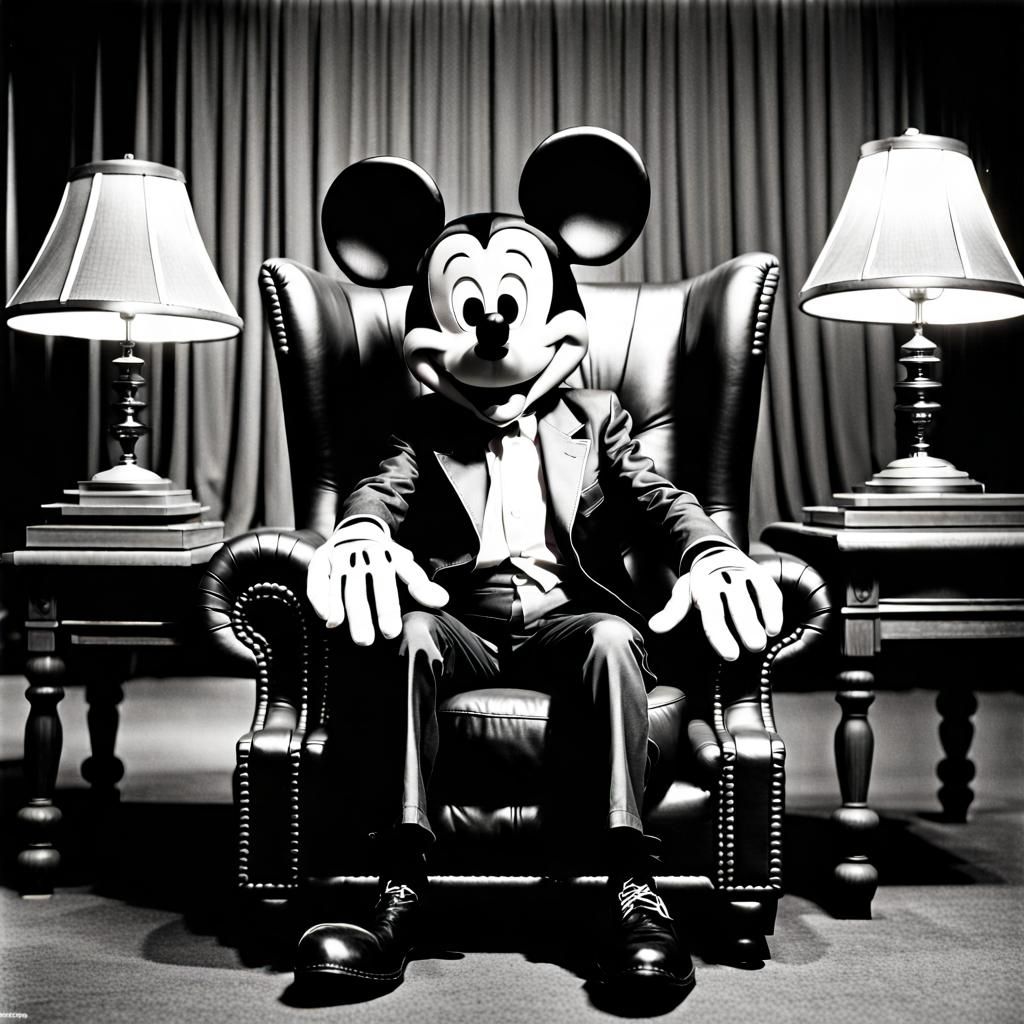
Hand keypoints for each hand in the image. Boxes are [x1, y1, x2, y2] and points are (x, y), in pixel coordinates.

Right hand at [306, 533, 447, 645]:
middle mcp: (360, 554)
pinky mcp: (321, 560)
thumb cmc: (385, 554)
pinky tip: (328, 619)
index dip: (388, 608)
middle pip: (360, 590)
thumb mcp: (404, 563)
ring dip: (342, 612)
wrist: (359, 526)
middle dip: (363, 616)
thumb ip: (420, 584)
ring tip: (348, 635)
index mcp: (383, 555)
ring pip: (340, 588)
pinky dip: (320, 599)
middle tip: (367, 641)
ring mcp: (339, 556)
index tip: (391, 633)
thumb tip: (442, 601)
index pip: (386, 584)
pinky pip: (317, 580)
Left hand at [648, 548, 783, 660]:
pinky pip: (768, 591)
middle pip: (736, 604)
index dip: (721, 635)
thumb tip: (655, 627)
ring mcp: (743, 575)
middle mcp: (724, 578)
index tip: (730, 655)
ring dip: (764, 616)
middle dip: (746, 626)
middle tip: (754, 647)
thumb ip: (672, 612)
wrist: (714, 553)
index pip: (712, 613)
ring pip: (754, 596)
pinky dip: (773, 608)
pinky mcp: (759, 574)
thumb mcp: (682, 594)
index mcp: (703, 586)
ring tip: (769, 638)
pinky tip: (775, 627)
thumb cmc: (699, 583)